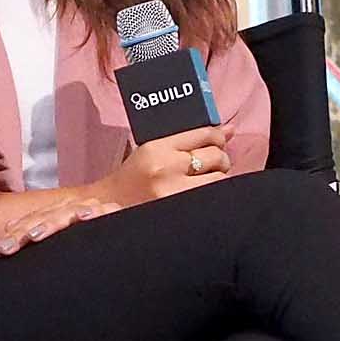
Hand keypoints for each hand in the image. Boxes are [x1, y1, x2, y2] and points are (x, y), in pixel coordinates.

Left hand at [0, 186, 112, 254]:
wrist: (131, 235)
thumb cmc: (97, 244)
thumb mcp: (67, 244)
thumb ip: (44, 242)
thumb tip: (10, 238)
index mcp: (61, 215)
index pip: (33, 221)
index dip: (14, 233)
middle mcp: (74, 208)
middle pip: (43, 216)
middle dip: (22, 232)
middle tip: (4, 248)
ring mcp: (93, 208)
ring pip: (66, 213)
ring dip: (50, 223)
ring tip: (33, 236)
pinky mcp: (113, 212)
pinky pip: (101, 211)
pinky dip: (92, 213)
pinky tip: (85, 217)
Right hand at [87, 127, 232, 212]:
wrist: (111, 204)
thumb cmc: (133, 177)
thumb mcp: (152, 150)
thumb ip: (188, 139)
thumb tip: (228, 130)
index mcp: (157, 148)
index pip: (204, 134)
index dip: (218, 136)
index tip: (220, 140)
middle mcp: (166, 169)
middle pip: (216, 156)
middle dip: (221, 159)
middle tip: (214, 164)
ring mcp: (174, 192)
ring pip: (219, 179)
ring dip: (220, 178)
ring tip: (209, 180)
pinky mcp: (180, 210)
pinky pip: (211, 198)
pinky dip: (215, 194)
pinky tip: (206, 193)